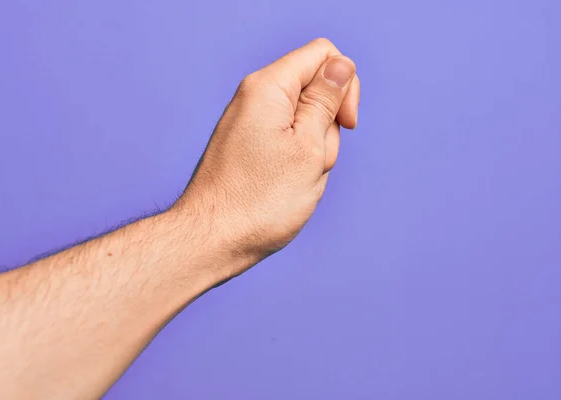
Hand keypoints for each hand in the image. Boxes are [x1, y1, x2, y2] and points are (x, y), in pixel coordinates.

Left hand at [177, 38, 359, 277]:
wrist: (212, 239)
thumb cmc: (260, 201)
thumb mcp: (310, 147)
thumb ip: (326, 101)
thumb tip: (340, 64)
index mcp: (268, 87)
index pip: (324, 54)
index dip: (346, 84)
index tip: (347, 124)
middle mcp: (254, 97)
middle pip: (316, 89)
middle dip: (329, 126)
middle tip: (313, 162)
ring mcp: (250, 122)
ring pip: (305, 122)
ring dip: (314, 150)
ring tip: (294, 181)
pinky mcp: (248, 144)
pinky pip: (288, 141)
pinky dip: (297, 162)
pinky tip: (285, 188)